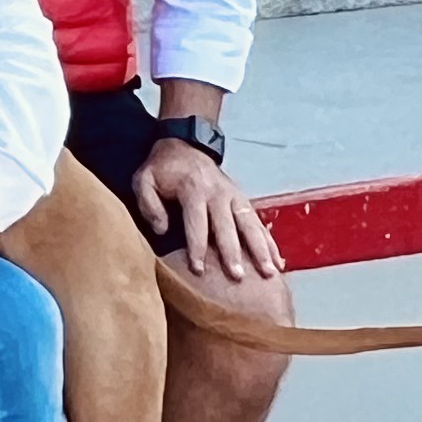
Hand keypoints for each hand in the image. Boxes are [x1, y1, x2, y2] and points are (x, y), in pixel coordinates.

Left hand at [136, 142, 281, 280]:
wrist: (185, 145)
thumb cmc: (163, 170)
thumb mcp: (144, 180)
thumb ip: (148, 204)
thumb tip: (162, 230)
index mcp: (193, 189)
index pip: (196, 223)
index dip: (197, 247)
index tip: (199, 270)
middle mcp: (218, 193)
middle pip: (228, 226)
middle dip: (233, 252)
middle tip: (238, 276)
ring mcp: (234, 196)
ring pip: (250, 224)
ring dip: (261, 249)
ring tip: (270, 272)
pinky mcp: (243, 200)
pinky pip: (258, 223)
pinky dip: (269, 242)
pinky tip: (278, 261)